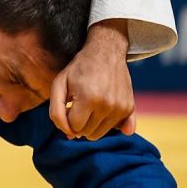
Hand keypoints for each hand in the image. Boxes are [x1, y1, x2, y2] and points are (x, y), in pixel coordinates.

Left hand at [49, 19, 135, 139]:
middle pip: (87, 133)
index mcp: (88, 98)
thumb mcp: (59, 83)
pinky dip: (107, 124)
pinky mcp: (130, 108)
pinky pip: (116, 130)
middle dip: (78, 123)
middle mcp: (107, 105)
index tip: (68, 106)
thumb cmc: (79, 68)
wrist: (106, 52)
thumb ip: (56, 110)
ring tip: (89, 105)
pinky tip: (103, 111)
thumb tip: (69, 135)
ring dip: (91, 124)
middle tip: (78, 104)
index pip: (73, 127)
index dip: (67, 118)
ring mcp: (120, 107)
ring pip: (100, 133)